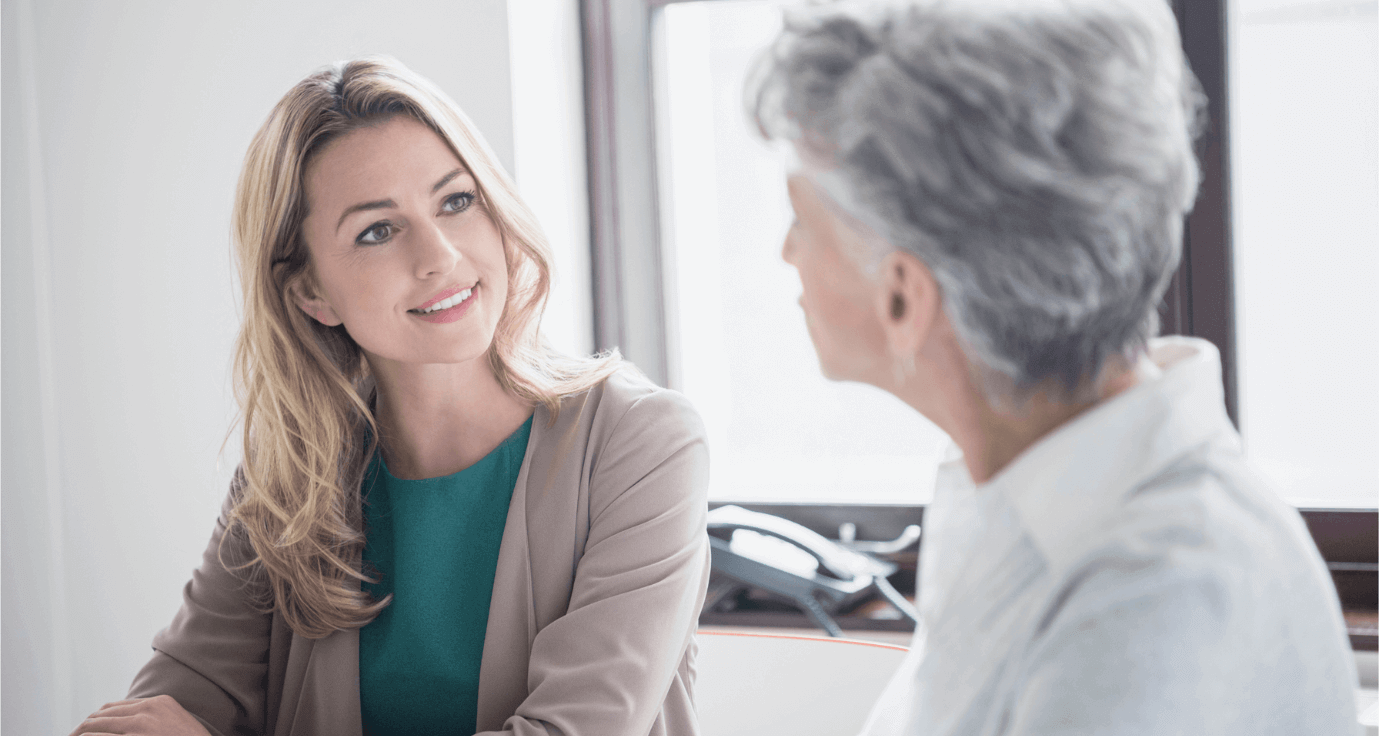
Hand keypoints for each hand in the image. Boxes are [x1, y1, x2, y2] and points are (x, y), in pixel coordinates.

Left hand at [67, 695, 212, 735]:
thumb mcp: (177, 724)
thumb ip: (156, 719)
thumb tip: (130, 723)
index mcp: (159, 703)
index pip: (115, 706)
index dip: (97, 718)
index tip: (86, 729)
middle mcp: (149, 710)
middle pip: (103, 714)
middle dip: (84, 727)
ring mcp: (141, 726)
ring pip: (97, 725)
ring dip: (81, 734)